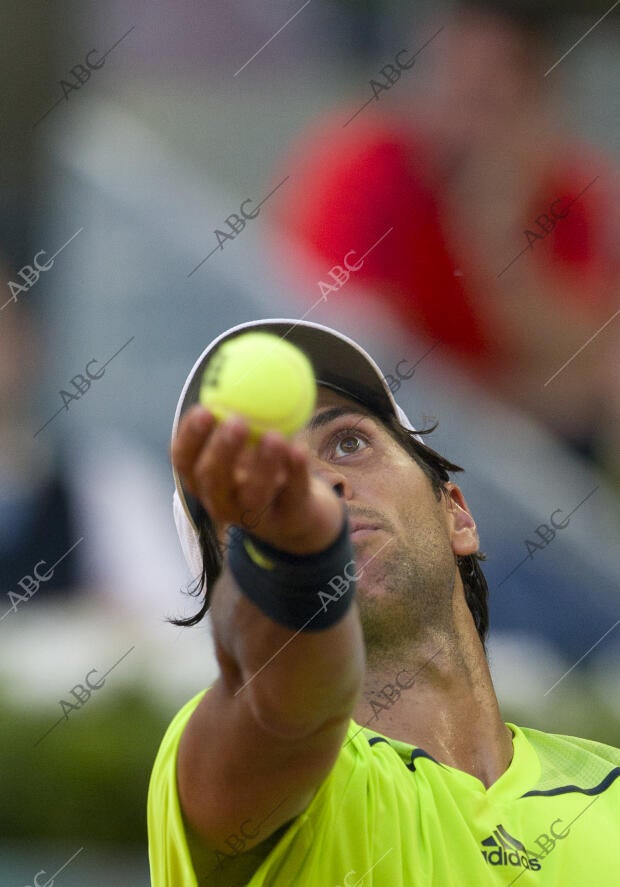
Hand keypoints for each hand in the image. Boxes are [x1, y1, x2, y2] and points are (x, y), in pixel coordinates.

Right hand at [172, 406, 343, 554]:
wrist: (295, 509)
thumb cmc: (260, 463)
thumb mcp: (245, 438)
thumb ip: (237, 407)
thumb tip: (243, 356)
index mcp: (202, 478)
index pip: (184, 460)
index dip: (189, 437)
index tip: (204, 408)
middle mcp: (221, 500)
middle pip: (212, 479)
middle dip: (221, 450)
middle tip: (236, 421)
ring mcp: (253, 515)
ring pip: (252, 495)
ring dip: (262, 465)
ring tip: (274, 436)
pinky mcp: (286, 518)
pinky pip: (291, 495)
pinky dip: (295, 472)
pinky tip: (299, 448)